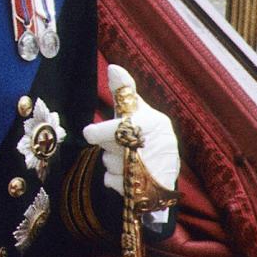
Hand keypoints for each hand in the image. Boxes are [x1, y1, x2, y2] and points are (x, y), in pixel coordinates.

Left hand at [82, 65, 179, 196]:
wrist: (164, 168)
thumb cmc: (145, 132)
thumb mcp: (137, 109)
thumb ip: (124, 90)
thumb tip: (113, 67)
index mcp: (153, 123)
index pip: (115, 129)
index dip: (99, 133)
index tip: (92, 133)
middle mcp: (157, 145)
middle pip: (110, 148)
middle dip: (109, 147)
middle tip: (120, 146)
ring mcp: (153, 170)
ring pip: (110, 165)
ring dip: (112, 163)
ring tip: (127, 159)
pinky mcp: (147, 190)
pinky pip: (112, 182)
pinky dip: (113, 179)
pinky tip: (125, 175)